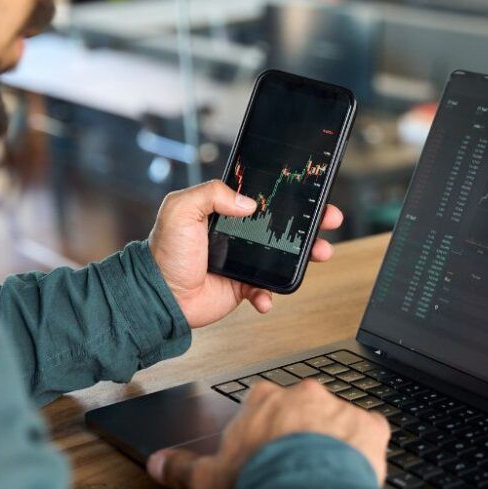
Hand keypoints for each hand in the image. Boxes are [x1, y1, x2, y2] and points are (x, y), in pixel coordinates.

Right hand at [147, 379, 389, 488]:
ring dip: (331, 442)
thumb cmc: (256, 484)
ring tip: (322, 477)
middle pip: (301, 411)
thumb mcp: (208, 481)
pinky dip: (363, 450)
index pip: (262, 406)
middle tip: (293, 468)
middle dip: (299, 434)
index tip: (264, 455)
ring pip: (336, 421)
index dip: (263, 433)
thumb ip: (181, 468)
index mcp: (263, 401)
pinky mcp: (370, 427)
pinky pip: (370, 434)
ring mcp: (338, 408)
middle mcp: (302, 395)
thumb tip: (156, 464)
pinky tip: (352, 472)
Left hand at [148, 179, 343, 328]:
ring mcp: (242, 261)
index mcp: (224, 211)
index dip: (289, 195)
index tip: (311, 191)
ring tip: (320, 253)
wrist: (158, 296)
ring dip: (305, 256)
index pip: (263, 198)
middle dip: (310, 223)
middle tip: (329, 219)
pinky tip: (264, 296)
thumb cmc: (163, 253)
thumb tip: (248, 202)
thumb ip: (212, 193)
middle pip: (282, 225)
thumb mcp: (180, 210)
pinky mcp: (242, 287)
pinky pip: (266, 290)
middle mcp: (237, 235)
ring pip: (284, 257)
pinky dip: (270, 295)